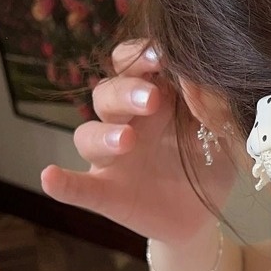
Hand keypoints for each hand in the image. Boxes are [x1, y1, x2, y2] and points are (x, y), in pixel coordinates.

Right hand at [41, 40, 240, 247]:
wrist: (206, 213)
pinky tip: (50, 176)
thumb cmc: (210, 162)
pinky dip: (63, 183)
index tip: (162, 57)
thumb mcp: (220, 133)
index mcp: (153, 100)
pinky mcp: (107, 193)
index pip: (131, 66)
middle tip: (150, 99)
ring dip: (102, 135)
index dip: (140, 57)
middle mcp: (125, 123)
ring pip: (88, 136)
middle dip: (125, 92)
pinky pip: (79, 188)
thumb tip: (202, 81)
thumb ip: (211, 107)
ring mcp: (112, 159)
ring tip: (126, 141)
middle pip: (107, 95)